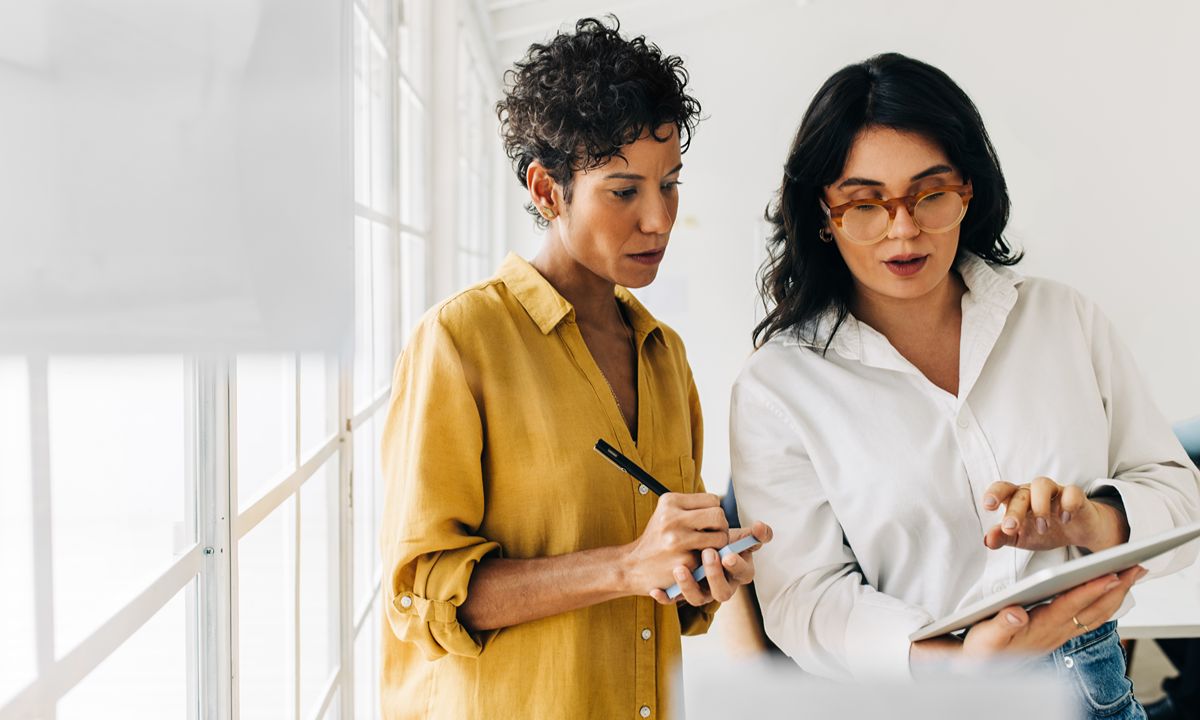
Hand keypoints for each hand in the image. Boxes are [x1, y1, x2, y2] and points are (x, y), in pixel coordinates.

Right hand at [622, 492, 728, 598]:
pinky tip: (695, 562)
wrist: (632, 566)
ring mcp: (678, 540)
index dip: (714, 513)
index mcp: (670, 502)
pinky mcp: (684, 561)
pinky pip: (711, 558)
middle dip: (721, 528)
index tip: (707, 524)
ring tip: (706, 550)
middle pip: (719, 515)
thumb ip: (690, 509)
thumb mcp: (666, 514)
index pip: (713, 500)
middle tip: (713, 537)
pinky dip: (707, 561)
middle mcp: (672, 518)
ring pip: (720, 537)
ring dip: (718, 546)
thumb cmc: (656, 540)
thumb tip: (722, 511)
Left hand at [648, 522, 772, 605]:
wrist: (688, 549)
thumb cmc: (717, 542)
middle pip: (722, 591)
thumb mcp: (733, 536)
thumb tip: (761, 528)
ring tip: (680, 568)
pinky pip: (673, 600)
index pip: (744, 574)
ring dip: (689, 586)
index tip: (729, 554)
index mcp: (737, 572)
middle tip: (707, 554)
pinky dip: (666, 597)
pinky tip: (656, 590)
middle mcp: (720, 585)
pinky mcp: (681, 594)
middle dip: (715, 574)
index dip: (738, 566)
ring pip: (697, 598)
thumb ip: (750, 534)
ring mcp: (701, 591)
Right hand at [911, 565, 1146, 673]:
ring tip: (1132, 574)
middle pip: (1094, 609)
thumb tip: (1018, 614)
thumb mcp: (985, 636)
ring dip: (1117, 594)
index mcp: (1039, 628)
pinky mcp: (1059, 633)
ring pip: (1097, 615)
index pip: (1070, 606)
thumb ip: (1001, 624)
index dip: (1090, 590)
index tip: (1110, 574)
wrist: (980, 668)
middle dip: (1117, 588)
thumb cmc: (982, 648)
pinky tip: (1112, 593)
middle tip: (1136, 567)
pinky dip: (1106, 603)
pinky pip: (1090, 618)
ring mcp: (1060, 634)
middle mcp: (1056, 632)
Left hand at [981, 477, 1129, 552]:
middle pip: (1021, 493)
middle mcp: (1033, 491)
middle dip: (1014, 510)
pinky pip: (1072, 492)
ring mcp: (1054, 491)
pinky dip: (1068, 504)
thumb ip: (1003, 537)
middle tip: (1011, 528)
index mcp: (1016, 498)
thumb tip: (987, 540)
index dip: (994, 494)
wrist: (1076, 531)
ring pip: (1043, 485)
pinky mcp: (1075, 496)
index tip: (988, 506)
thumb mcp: (1021, 537)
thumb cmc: (1043, 530)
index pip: (1002, 489)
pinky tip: (1065, 519)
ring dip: (1040, 507)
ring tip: (1042, 528)